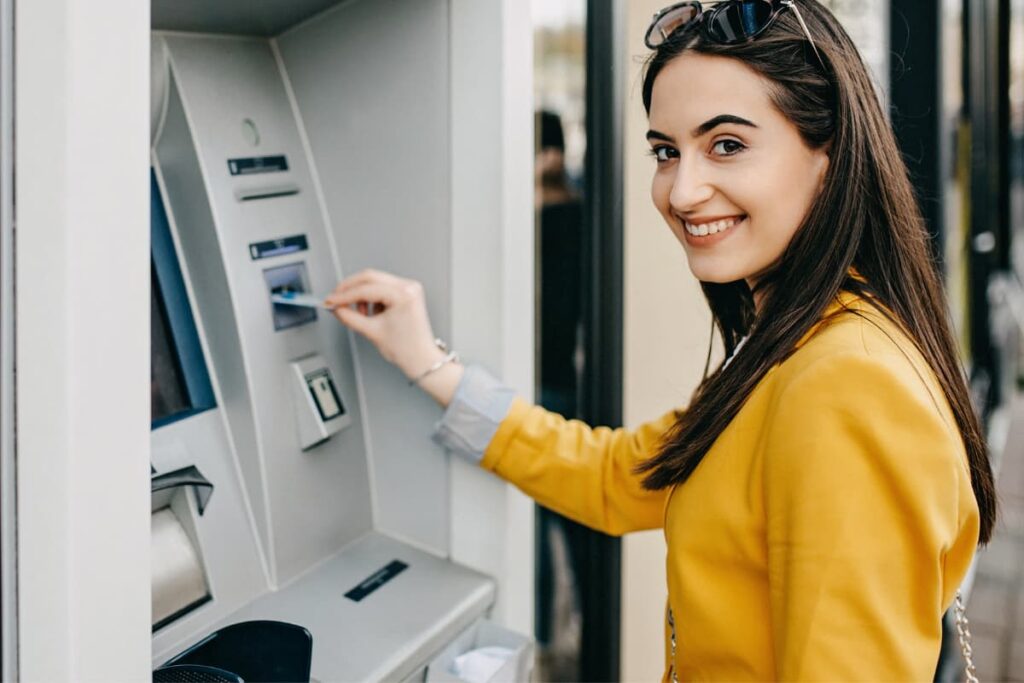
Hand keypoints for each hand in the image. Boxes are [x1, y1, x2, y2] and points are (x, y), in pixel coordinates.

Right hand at [324, 269, 444, 380]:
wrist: (421, 359)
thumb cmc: (406, 349)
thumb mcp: (371, 331)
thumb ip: (349, 317)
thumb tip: (336, 308)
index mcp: (403, 295)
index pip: (366, 288)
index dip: (343, 295)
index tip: (330, 300)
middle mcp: (408, 287)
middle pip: (370, 277)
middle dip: (349, 289)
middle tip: (335, 300)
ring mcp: (409, 288)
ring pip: (375, 281)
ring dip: (361, 295)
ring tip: (361, 314)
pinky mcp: (407, 292)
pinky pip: (382, 288)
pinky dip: (372, 298)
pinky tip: (372, 313)